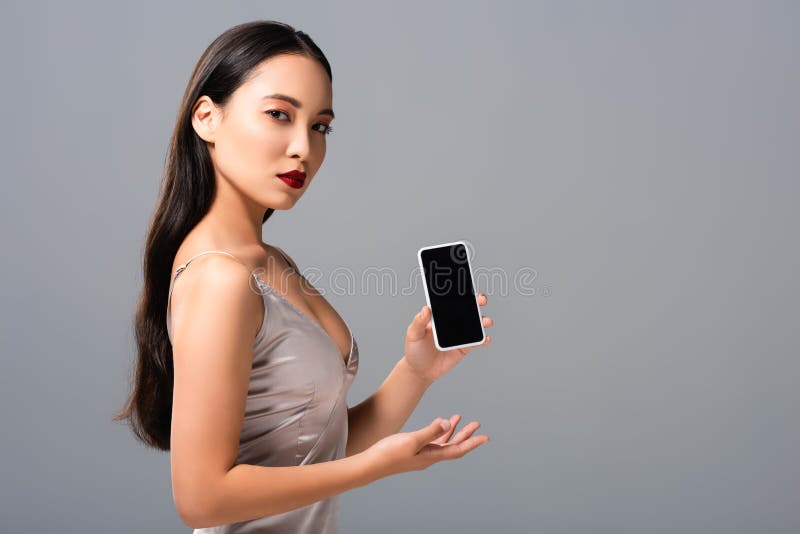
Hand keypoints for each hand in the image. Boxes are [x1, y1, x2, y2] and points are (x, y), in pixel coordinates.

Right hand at [361, 414, 489, 480]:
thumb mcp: (412, 440)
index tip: (485, 438)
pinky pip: (432, 442)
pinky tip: (438, 424)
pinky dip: (438, 433)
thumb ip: (430, 431)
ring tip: (459, 418)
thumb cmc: (389, 453)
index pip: (457, 450)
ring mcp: (421, 455)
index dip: (472, 443)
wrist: (371, 464)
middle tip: (476, 424)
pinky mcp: (413, 452)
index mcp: (431, 456)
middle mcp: (429, 457)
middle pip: (453, 446)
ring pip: (442, 443)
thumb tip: (448, 423)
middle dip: (465, 435)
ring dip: (452, 431)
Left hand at [403, 292, 493, 382]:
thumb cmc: (415, 350)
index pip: (451, 302)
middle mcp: (452, 323)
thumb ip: (418, 322)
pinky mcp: (463, 348)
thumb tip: (426, 308)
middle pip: (467, 310)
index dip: (459, 293)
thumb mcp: (413, 334)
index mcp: (440, 316)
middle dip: (477, 302)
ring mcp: (459, 335)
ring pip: (475, 325)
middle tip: (481, 300)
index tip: (465, 287)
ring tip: (486, 321)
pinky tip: (486, 338)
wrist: (420, 371)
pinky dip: (483, 340)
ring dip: (483, 321)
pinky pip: (476, 342)